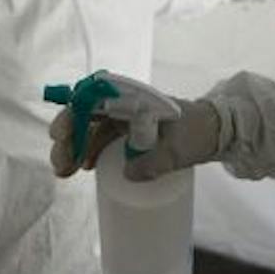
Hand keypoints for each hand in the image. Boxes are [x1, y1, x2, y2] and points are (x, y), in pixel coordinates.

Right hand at [49, 83, 223, 181]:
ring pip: (90, 127)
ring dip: (74, 147)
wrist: (215, 132)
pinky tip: (82, 167)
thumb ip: (155, 162)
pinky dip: (89, 151)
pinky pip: (101, 138)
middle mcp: (124, 104)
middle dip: (67, 138)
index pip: (92, 100)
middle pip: (85, 115)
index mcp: (133, 99)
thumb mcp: (178, 150)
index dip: (72, 115)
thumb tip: (128, 174)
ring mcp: (125, 118)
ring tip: (64, 172)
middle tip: (60, 165)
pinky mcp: (128, 132)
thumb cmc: (197, 133)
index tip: (59, 135)